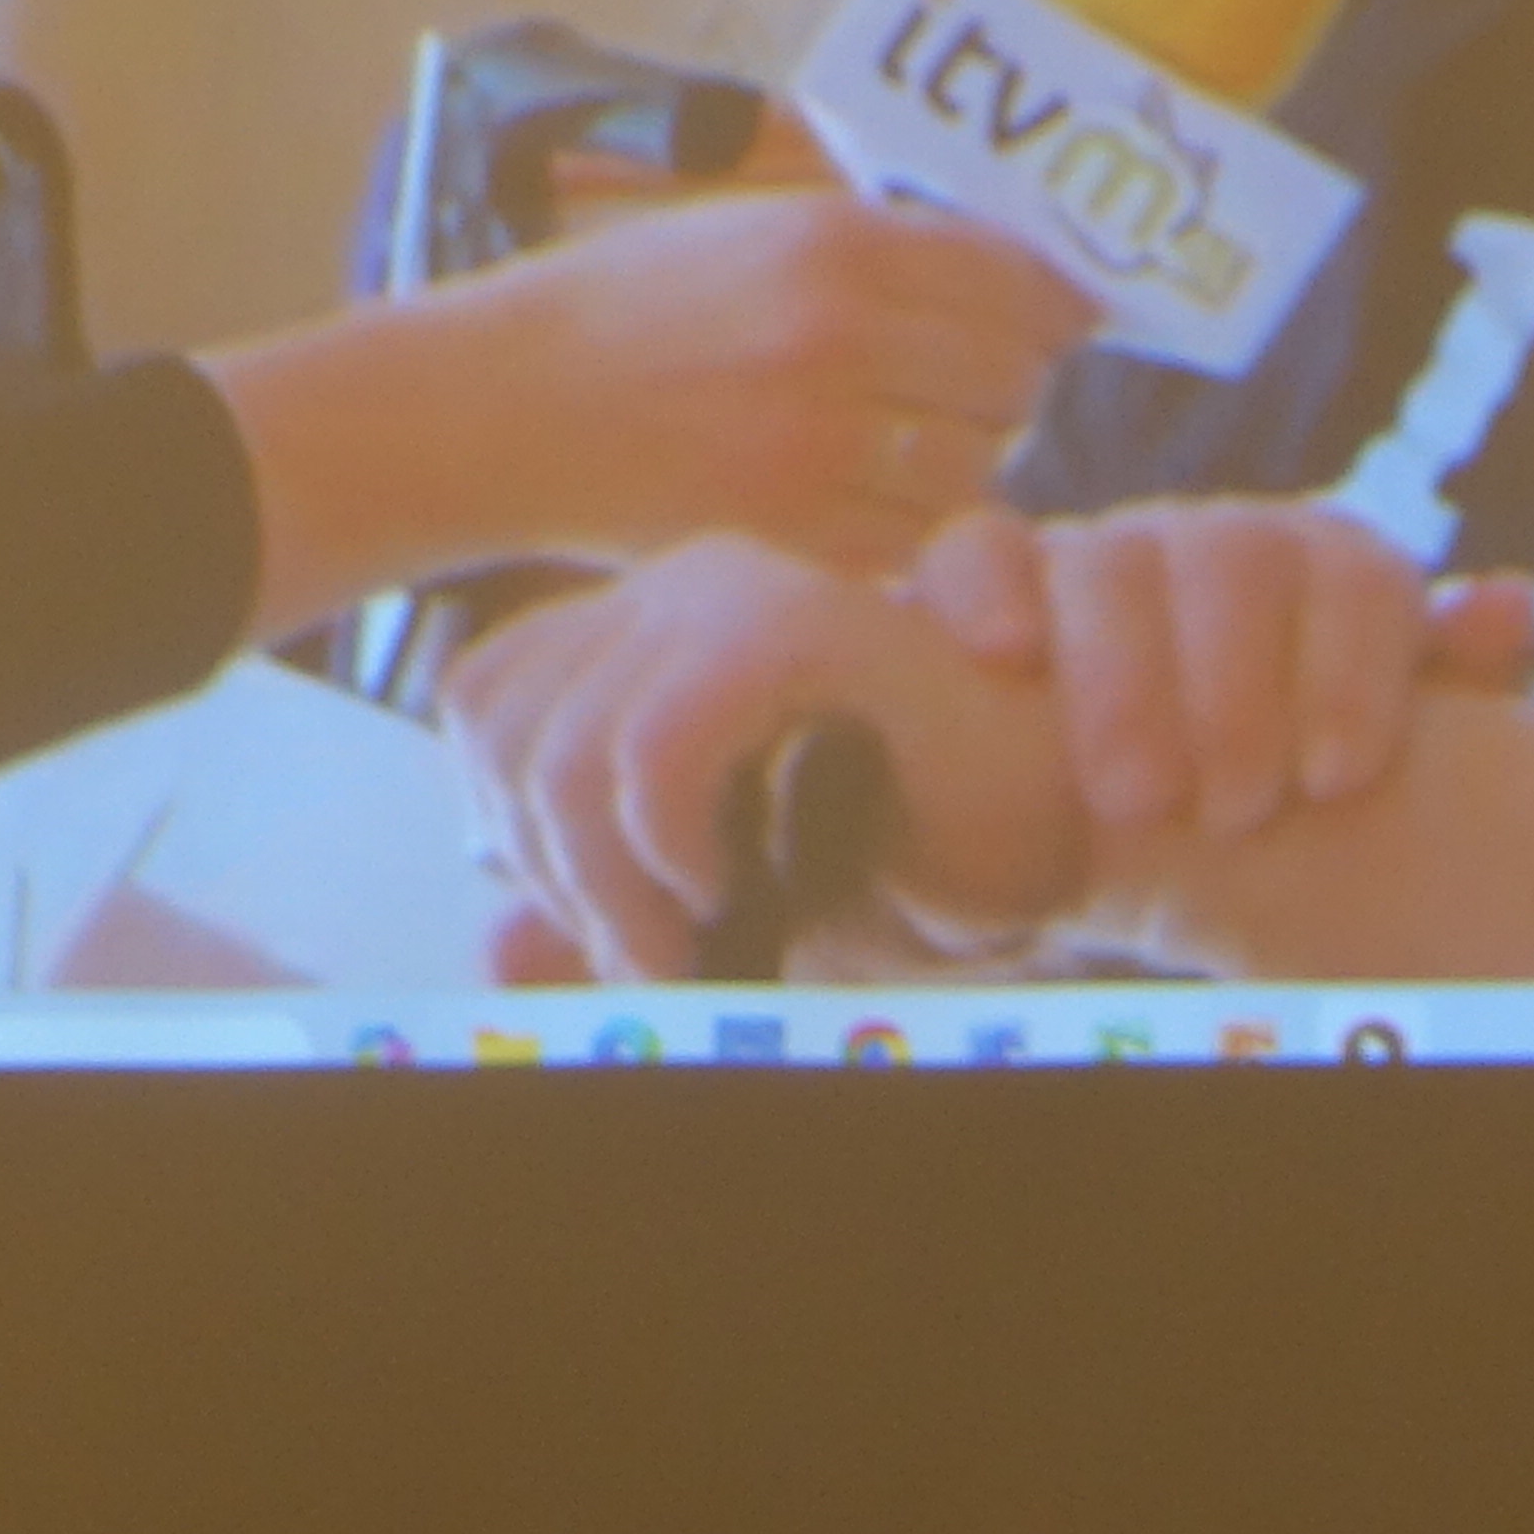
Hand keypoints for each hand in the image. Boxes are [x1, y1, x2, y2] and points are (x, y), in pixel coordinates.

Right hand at [201, 188, 1094, 633]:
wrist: (497, 406)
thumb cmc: (625, 310)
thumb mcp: (749, 230)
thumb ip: (880, 249)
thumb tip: (1020, 279)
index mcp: (833, 243)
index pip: (1013, 277)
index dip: (1055, 306)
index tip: (1065, 323)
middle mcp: (837, 336)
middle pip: (1013, 378)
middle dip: (1008, 388)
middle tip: (971, 394)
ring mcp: (815, 444)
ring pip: (977, 468)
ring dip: (964, 464)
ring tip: (906, 450)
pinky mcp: (789, 535)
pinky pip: (915, 541)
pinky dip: (914, 531)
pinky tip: (868, 504)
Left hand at [437, 538, 1086, 981]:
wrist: (1051, 837)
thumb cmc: (898, 860)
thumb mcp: (713, 908)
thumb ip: (599, 919)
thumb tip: (487, 953)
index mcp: (649, 617)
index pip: (482, 700)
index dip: (508, 827)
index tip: (604, 914)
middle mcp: (681, 579)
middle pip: (501, 721)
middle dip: (553, 873)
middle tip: (649, 954)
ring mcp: (741, 589)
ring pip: (569, 745)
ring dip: (612, 882)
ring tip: (691, 938)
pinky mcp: (804, 626)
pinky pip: (659, 743)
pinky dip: (668, 844)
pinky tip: (726, 884)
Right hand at [916, 501, 1531, 840]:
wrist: (1145, 806)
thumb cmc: (1283, 775)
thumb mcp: (1375, 743)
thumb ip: (1453, 680)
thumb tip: (1503, 603)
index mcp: (1325, 569)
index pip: (1356, 571)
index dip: (1352, 669)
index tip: (1336, 778)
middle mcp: (1217, 545)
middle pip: (1235, 558)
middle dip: (1235, 688)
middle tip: (1234, 809)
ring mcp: (1105, 554)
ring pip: (1113, 558)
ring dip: (1124, 676)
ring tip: (1138, 798)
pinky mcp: (997, 581)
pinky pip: (979, 549)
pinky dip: (987, 588)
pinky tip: (1008, 655)